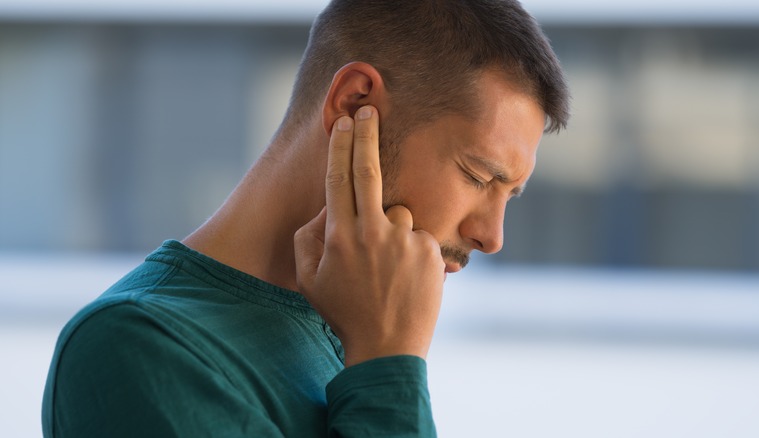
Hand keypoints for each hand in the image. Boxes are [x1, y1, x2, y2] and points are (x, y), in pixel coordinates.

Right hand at [294, 105, 445, 366]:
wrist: (387, 346)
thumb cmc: (343, 312)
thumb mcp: (309, 279)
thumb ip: (308, 238)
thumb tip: (326, 208)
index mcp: (340, 236)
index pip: (338, 178)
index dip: (340, 146)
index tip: (344, 123)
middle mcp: (372, 231)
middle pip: (369, 171)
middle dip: (367, 135)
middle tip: (369, 110)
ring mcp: (404, 240)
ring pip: (398, 213)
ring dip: (392, 229)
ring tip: (387, 269)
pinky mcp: (429, 251)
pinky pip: (417, 236)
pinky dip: (411, 249)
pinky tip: (405, 277)